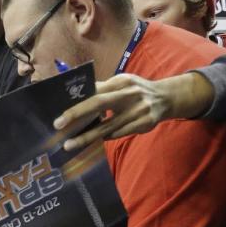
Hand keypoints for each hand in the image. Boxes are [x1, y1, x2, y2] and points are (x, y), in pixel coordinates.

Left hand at [52, 73, 212, 149]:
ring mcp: (138, 109)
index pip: (95, 91)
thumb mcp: (122, 82)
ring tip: (70, 145)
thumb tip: (79, 92)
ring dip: (87, 137)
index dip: (77, 102)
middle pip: (99, 104)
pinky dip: (106, 136)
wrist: (166, 98)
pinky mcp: (145, 123)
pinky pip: (120, 133)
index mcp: (121, 81)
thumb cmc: (136, 90)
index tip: (60, 114)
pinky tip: (96, 139)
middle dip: (77, 115)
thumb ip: (102, 88)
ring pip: (108, 126)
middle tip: (58, 126)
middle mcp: (130, 94)